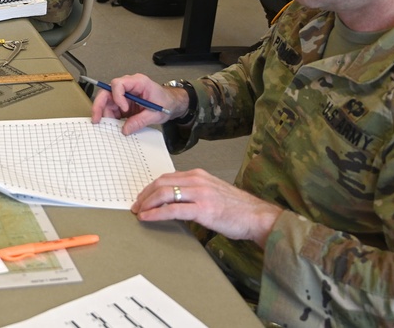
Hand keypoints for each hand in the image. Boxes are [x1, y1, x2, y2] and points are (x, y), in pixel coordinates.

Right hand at [90, 73, 177, 133]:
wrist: (171, 104)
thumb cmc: (166, 102)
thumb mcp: (156, 113)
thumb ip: (140, 121)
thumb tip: (126, 129)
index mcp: (138, 82)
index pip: (119, 84)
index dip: (117, 96)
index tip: (124, 109)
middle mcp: (128, 87)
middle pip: (107, 92)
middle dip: (100, 105)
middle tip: (97, 118)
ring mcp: (124, 95)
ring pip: (107, 102)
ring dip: (105, 114)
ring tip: (107, 126)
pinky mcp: (123, 103)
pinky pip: (112, 109)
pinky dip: (110, 118)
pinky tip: (112, 126)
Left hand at [132, 169, 282, 246]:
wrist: (257, 216)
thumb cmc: (238, 208)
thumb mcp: (213, 192)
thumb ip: (195, 192)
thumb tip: (175, 200)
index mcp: (199, 175)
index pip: (166, 177)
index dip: (150, 187)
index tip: (141, 197)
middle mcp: (197, 180)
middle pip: (161, 183)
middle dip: (144, 195)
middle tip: (136, 206)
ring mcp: (200, 194)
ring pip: (164, 193)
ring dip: (147, 204)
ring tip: (139, 212)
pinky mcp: (203, 209)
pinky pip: (172, 210)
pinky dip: (156, 214)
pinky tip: (148, 218)